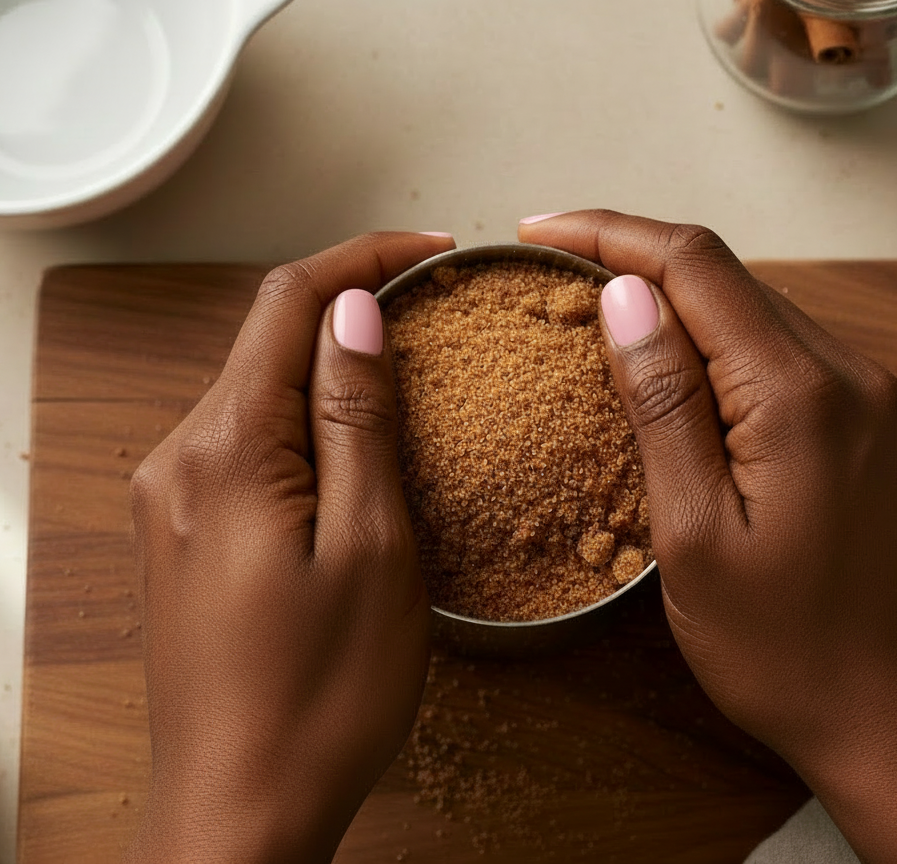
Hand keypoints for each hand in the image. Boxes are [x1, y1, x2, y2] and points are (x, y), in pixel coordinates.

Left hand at [124, 232, 454, 863]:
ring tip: (408, 375)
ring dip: (329, 367)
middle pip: (267, 341)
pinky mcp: (184, 531)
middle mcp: (180, 460)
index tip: (431, 251)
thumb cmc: (318, 695)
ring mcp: (173, 497)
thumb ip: (356, 418)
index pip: (289, 302)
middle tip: (434, 314)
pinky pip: (246, 442)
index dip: (364, 257)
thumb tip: (356, 314)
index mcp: (226, 451)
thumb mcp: (370, 547)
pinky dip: (303, 419)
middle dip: (351, 308)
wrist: (241, 808)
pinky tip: (353, 443)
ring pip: (258, 390)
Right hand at [520, 211, 896, 862]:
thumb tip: (623, 296)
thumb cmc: (786, 651)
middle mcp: (847, 375)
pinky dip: (716, 344)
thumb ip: (662, 404)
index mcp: (799, 394)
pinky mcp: (867, 427)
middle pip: (726, 277)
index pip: (694, 264)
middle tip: (553, 278)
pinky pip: (780, 354)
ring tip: (595, 317)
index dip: (608, 233)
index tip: (538, 232)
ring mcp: (866, 399)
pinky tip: (672, 370)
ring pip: (752, 312)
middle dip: (633, 260)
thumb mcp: (694, 535)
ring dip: (673, 302)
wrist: (894, 722)